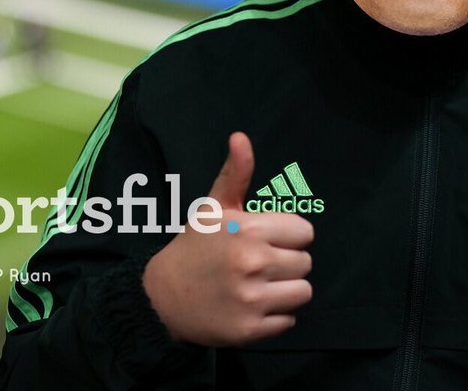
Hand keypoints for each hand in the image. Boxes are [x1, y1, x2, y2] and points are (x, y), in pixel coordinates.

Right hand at [143, 131, 314, 345]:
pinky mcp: (249, 330)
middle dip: (287, 263)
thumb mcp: (213, 208)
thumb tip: (240, 136)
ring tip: (259, 285)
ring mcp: (251, 300)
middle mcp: (253, 264)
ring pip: (302, 292)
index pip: (305, 232)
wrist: (162, 298)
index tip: (266, 240)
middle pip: (306, 263)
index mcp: (249, 231)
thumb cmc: (195, 247)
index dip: (287, 236)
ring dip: (285, 290)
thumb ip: (235, 173)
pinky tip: (251, 306)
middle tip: (259, 265)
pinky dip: (275, 317)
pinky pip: (288, 321)